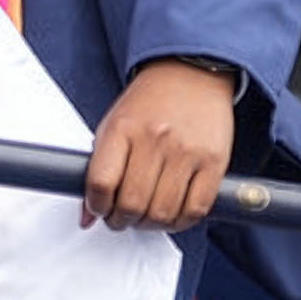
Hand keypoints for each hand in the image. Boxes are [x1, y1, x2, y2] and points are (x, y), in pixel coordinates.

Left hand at [82, 59, 234, 232]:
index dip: (96, 205)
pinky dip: (180, 222)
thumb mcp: (113, 125)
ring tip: (145, 217)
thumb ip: (97, 168)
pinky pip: (195, 210)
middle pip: (132, 203)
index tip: (98, 208)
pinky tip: (171, 215)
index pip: (100, 182)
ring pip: (163, 213)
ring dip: (150, 225)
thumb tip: (87, 215)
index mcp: (122, 128)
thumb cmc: (149, 102)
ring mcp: (186, 151)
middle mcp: (154, 139)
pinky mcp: (214, 162)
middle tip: (121, 218)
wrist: (190, 74)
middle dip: (121, 220)